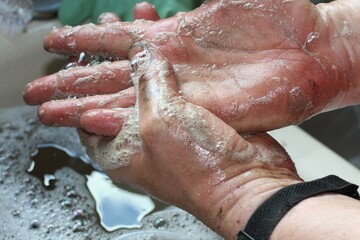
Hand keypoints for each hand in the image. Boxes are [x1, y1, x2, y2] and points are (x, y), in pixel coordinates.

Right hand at [23, 0, 358, 134]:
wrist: (309, 51)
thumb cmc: (278, 17)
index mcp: (175, 36)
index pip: (116, 38)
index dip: (84, 38)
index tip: (56, 41)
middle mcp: (170, 66)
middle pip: (107, 73)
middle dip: (70, 80)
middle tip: (38, 88)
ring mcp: (181, 90)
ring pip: (119, 99)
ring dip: (82, 104)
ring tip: (52, 111)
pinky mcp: (197, 110)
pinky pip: (149, 116)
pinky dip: (118, 118)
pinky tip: (93, 121)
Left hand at [79, 46, 301, 238]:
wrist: (247, 183)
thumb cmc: (198, 169)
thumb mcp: (159, 121)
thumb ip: (145, 84)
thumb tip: (142, 57)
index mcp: (116, 149)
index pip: (85, 111)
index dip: (81, 82)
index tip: (82, 55)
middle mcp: (138, 139)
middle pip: (117, 93)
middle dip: (115, 59)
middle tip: (109, 27)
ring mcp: (167, 129)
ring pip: (150, 85)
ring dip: (146, 56)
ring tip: (140, 23)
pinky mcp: (192, 121)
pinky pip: (176, 86)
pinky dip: (173, 63)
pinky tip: (173, 42)